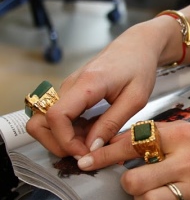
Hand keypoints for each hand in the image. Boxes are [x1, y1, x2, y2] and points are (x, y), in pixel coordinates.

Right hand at [25, 20, 167, 157]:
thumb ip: (112, 124)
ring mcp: (67, 89)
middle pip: (40, 121)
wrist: (137, 46)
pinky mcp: (71, 93)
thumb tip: (92, 149)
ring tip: (90, 142)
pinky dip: (69, 130)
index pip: (57, 116)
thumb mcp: (135, 99)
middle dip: (57, 144)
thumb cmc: (139, 67)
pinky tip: (92, 131)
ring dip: (62, 138)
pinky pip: (59, 116)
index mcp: (87, 83)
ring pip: (45, 120)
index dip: (66, 141)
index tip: (85, 153)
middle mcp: (70, 85)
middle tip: (85, 152)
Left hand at [76, 120, 189, 199]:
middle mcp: (189, 161)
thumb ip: (162, 139)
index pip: (134, 142)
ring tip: (157, 194)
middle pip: (135, 181)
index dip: (105, 153)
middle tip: (136, 181)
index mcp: (183, 136)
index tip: (88, 161)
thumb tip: (125, 148)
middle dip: (129, 184)